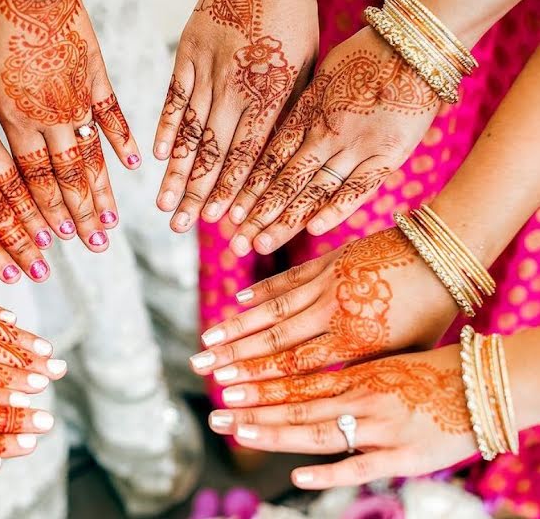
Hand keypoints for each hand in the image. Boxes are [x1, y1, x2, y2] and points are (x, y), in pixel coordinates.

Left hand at [0, 0, 140, 252]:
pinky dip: (124, 140)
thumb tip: (3, 147)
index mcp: (16, 120)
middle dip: (79, 218)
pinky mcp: (96, 76)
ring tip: (112, 224)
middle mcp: (49, 117)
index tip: (57, 239)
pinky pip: (113, 114)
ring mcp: (77, 99)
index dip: (47, 213)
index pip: (34, 180)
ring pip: (92, 157)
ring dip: (101, 193)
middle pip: (67, 179)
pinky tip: (135, 165)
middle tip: (92, 248)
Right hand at [154, 0, 317, 232]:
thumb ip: (286, 115)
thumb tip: (274, 165)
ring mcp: (207, 71)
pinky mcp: (186, 55)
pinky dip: (166, 128)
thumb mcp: (306, 69)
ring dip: (177, 173)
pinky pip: (174, 98)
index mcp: (270, 93)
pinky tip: (158, 158)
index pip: (247, 154)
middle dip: (196, 194)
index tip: (218, 222)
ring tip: (164, 206)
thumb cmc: (294, 21)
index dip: (232, 191)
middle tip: (181, 227)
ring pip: (190, 132)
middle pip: (213, 153)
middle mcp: (235, 87)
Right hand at [191, 229, 456, 384]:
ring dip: (237, 324)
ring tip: (208, 336)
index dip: (257, 378)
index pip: (295, 366)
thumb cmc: (430, 312)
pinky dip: (263, 291)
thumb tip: (323, 387)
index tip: (226, 389)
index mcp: (355, 342)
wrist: (443, 254)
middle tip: (200, 363)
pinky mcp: (328, 260)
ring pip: (274, 308)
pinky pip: (288, 278)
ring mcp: (327, 283)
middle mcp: (334, 313)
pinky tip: (239, 301)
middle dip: (232, 354)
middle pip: (274, 338)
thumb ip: (358, 367)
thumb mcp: (399, 351)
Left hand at [205, 346, 474, 489]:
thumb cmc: (430, 371)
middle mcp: (360, 395)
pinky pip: (361, 467)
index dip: (259, 383)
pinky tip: (299, 477)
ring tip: (239, 431)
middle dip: (253, 409)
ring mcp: (380, 426)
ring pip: (318, 430)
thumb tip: (304, 375)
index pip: (296, 378)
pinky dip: (329, 472)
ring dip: (275, 431)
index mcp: (355, 371)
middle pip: (295, 402)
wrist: (485, 385)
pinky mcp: (404, 457)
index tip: (224, 386)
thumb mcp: (381, 360)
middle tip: (215, 414)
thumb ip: (343, 370)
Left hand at [229, 27, 439, 255]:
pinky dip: (336, 207)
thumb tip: (280, 131)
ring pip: (313, 188)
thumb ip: (304, 108)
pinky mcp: (389, 153)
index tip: (226, 214)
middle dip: (257, 215)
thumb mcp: (324, 76)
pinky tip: (313, 230)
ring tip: (258, 246)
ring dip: (285, 219)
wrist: (415, 43)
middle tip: (233, 244)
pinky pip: (359, 186)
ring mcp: (356, 144)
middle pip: (283, 180)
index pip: (268, 158)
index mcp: (307, 113)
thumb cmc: (368, 54)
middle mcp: (325, 132)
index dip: (246, 188)